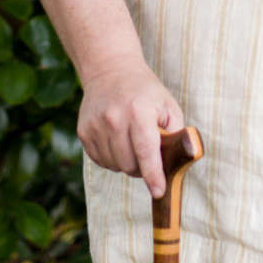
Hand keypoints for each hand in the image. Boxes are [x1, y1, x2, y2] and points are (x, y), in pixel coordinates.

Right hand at [76, 58, 185, 198]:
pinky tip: (117, 140)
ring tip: (132, 142)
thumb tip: (179, 162)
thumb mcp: (169, 106)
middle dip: (142, 167)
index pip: (146, 152)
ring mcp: (95, 126)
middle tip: (148, 153)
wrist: (111, 70)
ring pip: (114, 166)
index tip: (158, 191)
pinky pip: (100, 161)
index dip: (153, 176)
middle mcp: (114, 119)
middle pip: (129, 165)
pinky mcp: (83, 132)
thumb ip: (176, 134)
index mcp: (138, 112)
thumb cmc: (146, 92)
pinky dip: (112, 158)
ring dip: (126, 163)